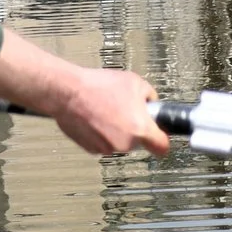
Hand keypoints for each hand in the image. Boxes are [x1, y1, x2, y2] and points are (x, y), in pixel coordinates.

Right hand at [50, 66, 168, 157]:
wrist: (69, 93)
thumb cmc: (99, 86)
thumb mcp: (135, 82)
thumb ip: (150, 97)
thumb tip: (150, 103)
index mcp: (140, 128)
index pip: (162, 147)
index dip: (162, 140)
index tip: (160, 136)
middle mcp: (125, 143)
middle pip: (139, 142)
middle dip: (134, 128)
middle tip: (124, 110)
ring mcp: (107, 148)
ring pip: (120, 142)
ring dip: (116, 130)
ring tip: (106, 110)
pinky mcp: (91, 149)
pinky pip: (103, 143)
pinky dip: (101, 133)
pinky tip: (95, 117)